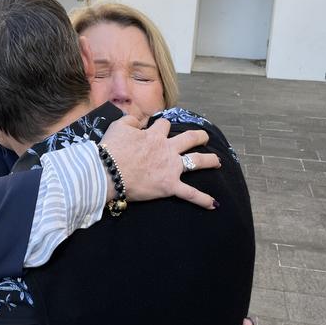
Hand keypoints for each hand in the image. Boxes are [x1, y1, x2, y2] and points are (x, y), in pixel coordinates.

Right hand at [100, 115, 220, 208]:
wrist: (108, 171)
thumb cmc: (111, 150)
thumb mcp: (118, 126)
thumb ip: (130, 120)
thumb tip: (138, 121)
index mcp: (155, 135)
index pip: (164, 125)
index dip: (162, 126)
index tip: (160, 128)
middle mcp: (167, 149)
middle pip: (190, 138)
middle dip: (199, 137)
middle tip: (203, 137)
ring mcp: (171, 168)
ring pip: (197, 161)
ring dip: (209, 161)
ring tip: (217, 161)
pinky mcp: (169, 186)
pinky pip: (190, 194)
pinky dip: (203, 199)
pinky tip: (214, 204)